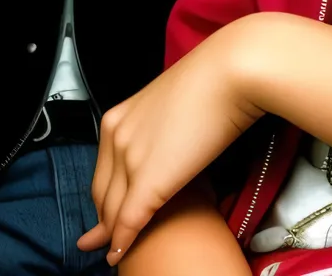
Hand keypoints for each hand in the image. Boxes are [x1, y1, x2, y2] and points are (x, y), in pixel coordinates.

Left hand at [79, 15, 268, 263]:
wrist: (229, 74)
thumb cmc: (210, 84)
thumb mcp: (171, 107)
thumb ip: (158, 129)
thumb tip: (166, 146)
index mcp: (118, 117)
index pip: (103, 169)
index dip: (103, 197)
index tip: (103, 216)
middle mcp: (116, 137)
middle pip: (102, 192)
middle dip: (103, 220)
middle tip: (103, 244)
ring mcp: (130, 158)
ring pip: (113, 209)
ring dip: (113, 235)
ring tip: (116, 255)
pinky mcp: (150, 180)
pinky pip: (130, 220)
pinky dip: (123, 242)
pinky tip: (119, 257)